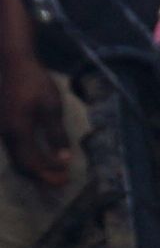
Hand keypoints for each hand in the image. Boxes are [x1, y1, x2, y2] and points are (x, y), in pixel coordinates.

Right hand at [0, 50, 71, 192]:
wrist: (13, 64)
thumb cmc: (34, 82)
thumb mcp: (51, 107)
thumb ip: (56, 134)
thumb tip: (64, 159)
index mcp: (18, 131)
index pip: (32, 162)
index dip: (48, 174)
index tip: (65, 180)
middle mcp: (7, 134)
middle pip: (22, 165)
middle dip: (42, 176)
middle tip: (62, 183)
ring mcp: (3, 130)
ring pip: (17, 158)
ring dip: (36, 169)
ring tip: (55, 174)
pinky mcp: (5, 125)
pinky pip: (15, 149)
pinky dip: (29, 158)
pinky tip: (41, 159)